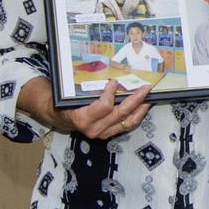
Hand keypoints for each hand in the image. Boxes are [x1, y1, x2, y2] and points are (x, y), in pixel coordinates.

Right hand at [18, 77, 150, 138]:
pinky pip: (126, 125)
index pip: (104, 106)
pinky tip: (142, 105)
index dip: (111, 93)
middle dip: (135, 100)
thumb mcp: (73, 93)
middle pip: (120, 114)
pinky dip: (136, 115)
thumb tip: (108, 74)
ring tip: (148, 97)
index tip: (115, 81)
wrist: (60, 117)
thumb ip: (89, 88)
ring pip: (127, 122)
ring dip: (140, 109)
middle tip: (145, 88)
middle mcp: (94, 129)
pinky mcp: (108, 134)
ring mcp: (102, 133)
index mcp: (83, 118)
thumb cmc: (66, 101)